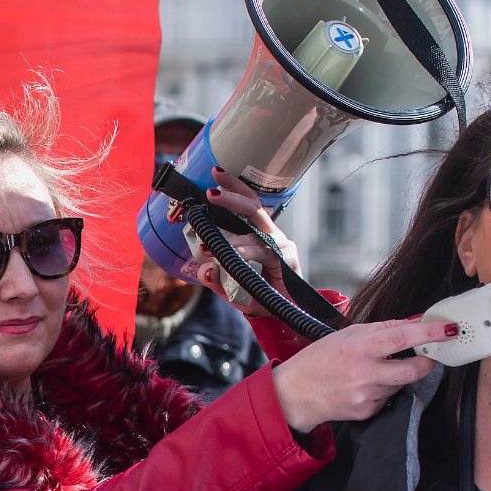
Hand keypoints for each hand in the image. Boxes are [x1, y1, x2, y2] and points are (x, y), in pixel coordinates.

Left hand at [190, 174, 302, 310]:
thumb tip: (202, 271)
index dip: (233, 188)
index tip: (214, 174)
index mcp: (260, 235)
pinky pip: (262, 251)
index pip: (247, 204)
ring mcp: (280, 245)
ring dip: (231, 231)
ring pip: (256, 226)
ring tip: (207, 241)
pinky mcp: (286, 259)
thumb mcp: (232, 290)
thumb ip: (217, 280)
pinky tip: (231, 254)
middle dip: (232, 194)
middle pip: (253, 205)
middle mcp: (271, 235)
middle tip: (210, 191)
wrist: (288, 316)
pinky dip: (244, 252)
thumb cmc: (262, 298)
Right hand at [268, 317, 454, 432]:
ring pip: (400, 383)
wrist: (295, 394)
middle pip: (413, 369)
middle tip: (429, 355)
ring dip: (397, 375)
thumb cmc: (320, 360)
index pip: (402, 337)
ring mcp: (366, 395)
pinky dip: (383, 390)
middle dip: (427, 362)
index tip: (448, 329)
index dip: (428, 333)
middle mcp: (364, 372)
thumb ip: (384, 328)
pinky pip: (387, 398)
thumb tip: (416, 322)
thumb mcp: (348, 335)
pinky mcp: (366, 411)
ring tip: (374, 371)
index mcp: (359, 347)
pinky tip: (363, 387)